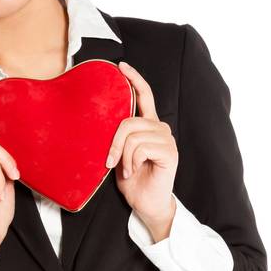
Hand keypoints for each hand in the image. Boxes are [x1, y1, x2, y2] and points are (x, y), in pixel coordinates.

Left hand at [106, 60, 177, 237]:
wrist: (146, 204)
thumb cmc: (133, 181)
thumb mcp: (119, 155)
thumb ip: (117, 137)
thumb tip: (101, 123)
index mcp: (148, 126)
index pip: (144, 96)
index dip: (134, 79)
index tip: (121, 66)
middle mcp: (160, 128)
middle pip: (129, 121)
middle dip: (114, 142)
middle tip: (110, 161)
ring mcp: (166, 139)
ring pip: (133, 136)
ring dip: (123, 156)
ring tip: (126, 170)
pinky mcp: (169, 151)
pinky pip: (141, 147)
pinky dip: (132, 161)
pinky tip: (134, 171)